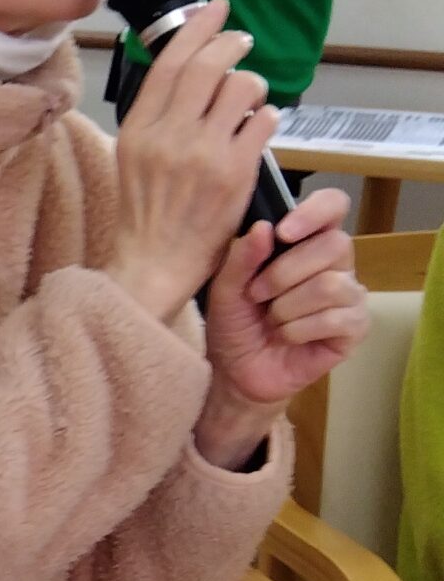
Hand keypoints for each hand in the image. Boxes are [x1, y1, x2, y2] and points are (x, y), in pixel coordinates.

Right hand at [110, 2, 277, 321]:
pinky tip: (259, 124)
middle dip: (230, 42)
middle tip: (241, 39)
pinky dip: (266, 115)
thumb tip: (187, 71)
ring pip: (240, 87)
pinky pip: (261, 122)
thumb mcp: (132, 156)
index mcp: (139, 129)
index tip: (215, 9)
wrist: (154, 262)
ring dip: (252, 82)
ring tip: (251, 94)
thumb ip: (156, 116)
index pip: (169, 62)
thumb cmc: (145, 213)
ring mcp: (202, 154)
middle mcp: (168, 136)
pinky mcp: (234, 174)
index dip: (196, 28)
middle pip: (206, 65)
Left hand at [196, 186, 367, 459]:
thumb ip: (241, 258)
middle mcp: (335, 264)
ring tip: (271, 321)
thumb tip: (264, 227)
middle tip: (257, 296)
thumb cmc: (235, 324)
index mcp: (307, 242)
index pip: (333, 205)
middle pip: (334, 245)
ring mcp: (349, 295)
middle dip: (284, 274)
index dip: (315, 211)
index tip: (283, 232)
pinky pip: (336, 319)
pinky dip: (300, 330)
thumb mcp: (225, 289)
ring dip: (288, 307)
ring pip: (331, 285)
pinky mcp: (355, 328)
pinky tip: (287, 337)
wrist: (237, 374)